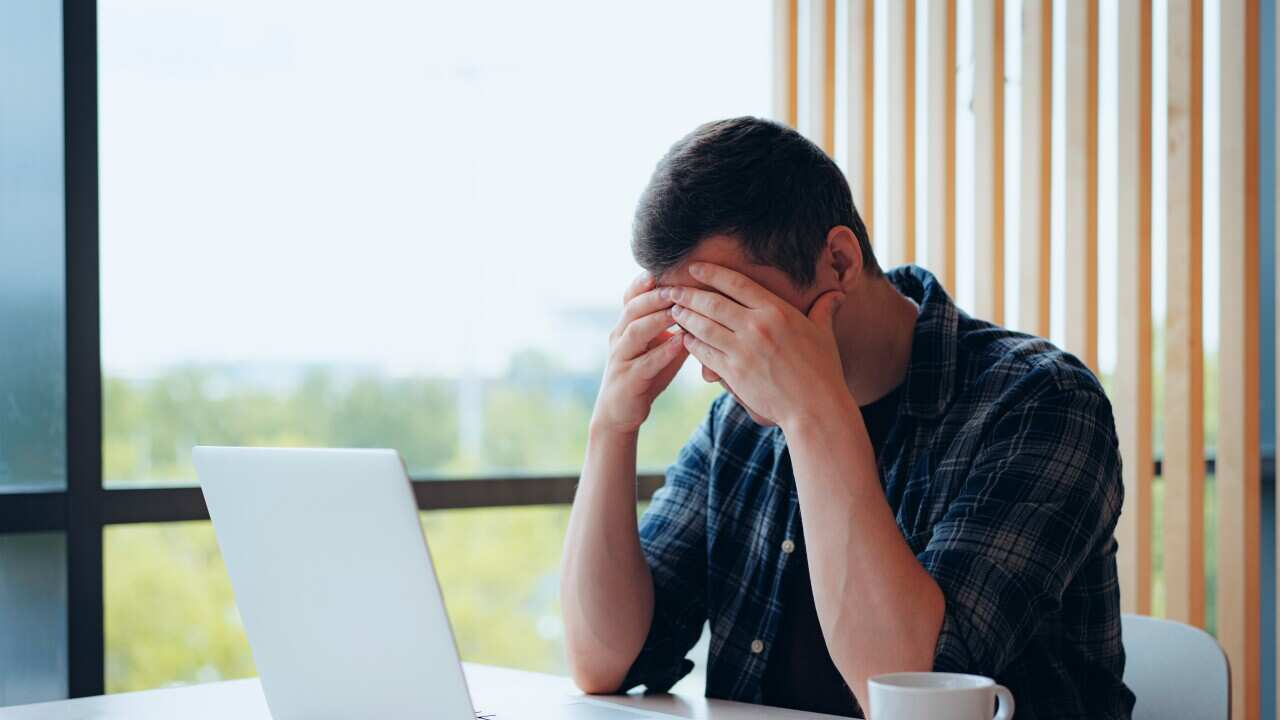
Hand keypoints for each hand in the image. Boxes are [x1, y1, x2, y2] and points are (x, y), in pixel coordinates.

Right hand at [590, 273, 689, 434]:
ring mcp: (621, 358)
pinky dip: (662, 352)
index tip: (663, 268)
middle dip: (655, 295)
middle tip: (677, 286)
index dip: (644, 282)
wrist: (619, 412)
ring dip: (658, 318)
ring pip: (635, 331)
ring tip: (678, 310)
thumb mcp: (659, 348)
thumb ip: (676, 329)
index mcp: (626, 326)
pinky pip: (644, 363)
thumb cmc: (644, 376)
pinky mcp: (628, 380)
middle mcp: (619, 338)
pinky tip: (680, 344)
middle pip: (633, 308)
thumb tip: (705, 307)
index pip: (631, 297)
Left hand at [667, 262, 847, 429]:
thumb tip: (837, 293)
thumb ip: (824, 309)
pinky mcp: (734, 373)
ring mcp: (743, 350)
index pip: (736, 283)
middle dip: (688, 294)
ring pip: (703, 327)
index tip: (694, 267)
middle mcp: (756, 326)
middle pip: (712, 303)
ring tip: (672, 310)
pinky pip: (705, 353)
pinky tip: (684, 339)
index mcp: (777, 311)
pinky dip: (691, 344)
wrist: (815, 408)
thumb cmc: (823, 370)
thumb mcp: (824, 334)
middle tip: (671, 288)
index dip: (711, 273)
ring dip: (684, 317)